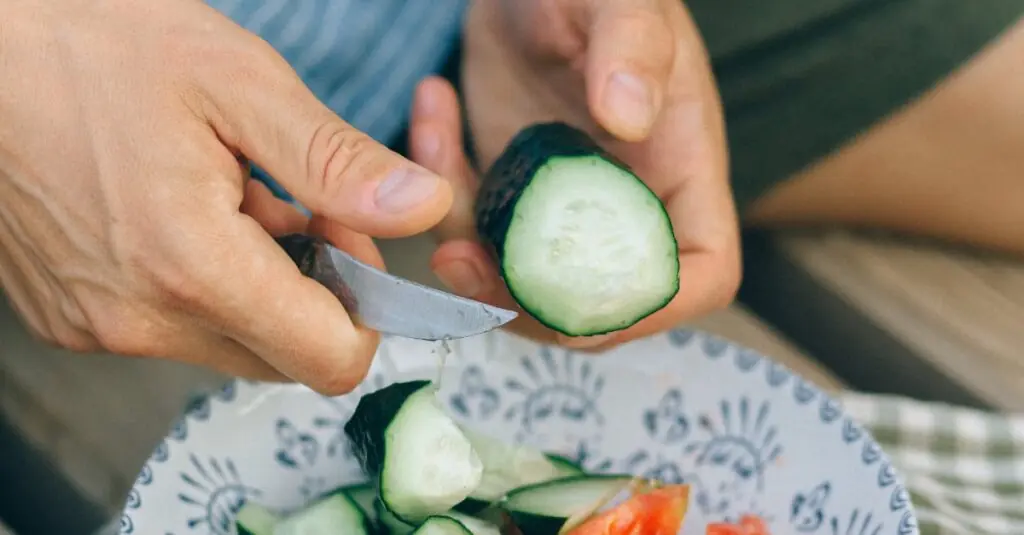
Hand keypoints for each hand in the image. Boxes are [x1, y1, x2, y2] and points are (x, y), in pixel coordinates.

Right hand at [0, 0, 450, 393]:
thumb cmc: (94, 44)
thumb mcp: (238, 84)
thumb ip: (336, 163)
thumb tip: (427, 210)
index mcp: (192, 268)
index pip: (332, 361)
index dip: (365, 303)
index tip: (343, 232)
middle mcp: (141, 320)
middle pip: (288, 356)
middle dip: (316, 290)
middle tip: (290, 205)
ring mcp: (100, 326)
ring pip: (235, 344)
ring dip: (259, 285)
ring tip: (228, 196)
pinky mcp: (75, 319)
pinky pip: (178, 329)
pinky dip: (204, 285)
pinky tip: (180, 212)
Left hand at [409, 0, 739, 349]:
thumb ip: (631, 46)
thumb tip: (628, 119)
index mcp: (680, 169)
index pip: (702, 271)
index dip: (653, 304)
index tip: (578, 301)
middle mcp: (628, 204)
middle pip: (599, 302)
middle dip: (524, 300)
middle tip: (457, 261)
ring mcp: (566, 207)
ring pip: (523, 281)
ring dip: (467, 255)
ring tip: (436, 164)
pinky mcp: (513, 195)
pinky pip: (477, 233)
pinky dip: (441, 195)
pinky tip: (433, 111)